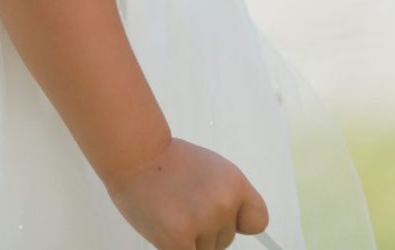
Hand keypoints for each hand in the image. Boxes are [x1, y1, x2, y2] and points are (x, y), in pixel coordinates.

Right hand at [104, 135, 270, 249]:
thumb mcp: (211, 170)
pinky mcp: (178, 239)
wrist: (137, 154)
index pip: (257, 220)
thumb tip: (232, 223)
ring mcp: (202, 223)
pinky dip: (176, 248)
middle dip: (206, 232)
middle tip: (183, 208)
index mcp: (235, 184)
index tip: (225, 220)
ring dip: (190, 242)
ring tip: (171, 214)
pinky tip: (165, 230)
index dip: (240, 223)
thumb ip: (225, 195)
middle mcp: (224, 204)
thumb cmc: (170, 161)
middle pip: (225, 240)